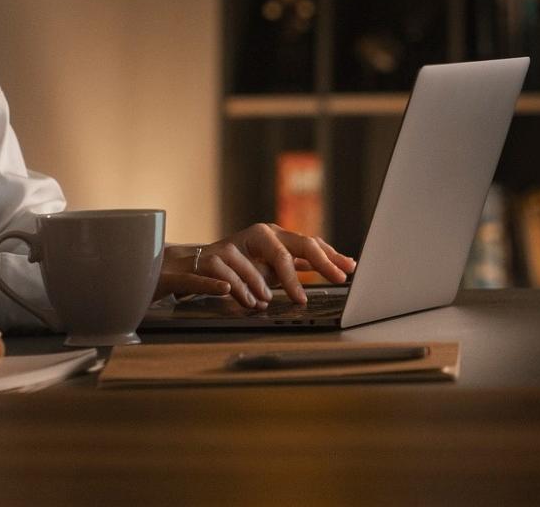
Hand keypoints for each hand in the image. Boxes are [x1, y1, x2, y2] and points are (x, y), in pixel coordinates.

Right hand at [153, 224, 355, 307]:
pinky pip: (229, 276)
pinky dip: (240, 289)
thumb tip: (338, 265)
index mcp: (274, 236)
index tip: (349, 270)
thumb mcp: (272, 265)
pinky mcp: (211, 259)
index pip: (307, 244)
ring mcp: (234, 245)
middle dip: (315, 264)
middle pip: (289, 248)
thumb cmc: (239, 266)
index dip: (330, 257)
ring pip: (258, 265)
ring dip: (267, 287)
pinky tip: (251, 300)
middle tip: (334, 280)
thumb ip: (299, 264)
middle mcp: (257, 235)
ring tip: (271, 302)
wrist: (191, 266)